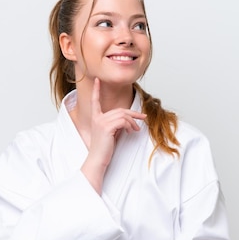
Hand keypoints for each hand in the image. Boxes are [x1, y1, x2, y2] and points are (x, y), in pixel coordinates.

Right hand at [81, 78, 145, 192]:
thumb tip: (128, 120)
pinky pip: (123, 121)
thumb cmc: (104, 148)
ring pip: (123, 115)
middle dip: (133, 114)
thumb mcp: (110, 133)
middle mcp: (97, 118)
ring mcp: (101, 122)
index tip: (97, 80)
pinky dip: (130, 126)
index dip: (97, 90)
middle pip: (119, 110)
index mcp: (95, 118)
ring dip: (133, 122)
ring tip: (135, 130)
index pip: (95, 101)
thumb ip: (116, 124)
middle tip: (143, 118)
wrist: (98, 159)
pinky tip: (131, 132)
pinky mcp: (107, 127)